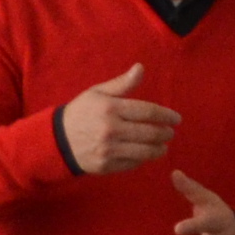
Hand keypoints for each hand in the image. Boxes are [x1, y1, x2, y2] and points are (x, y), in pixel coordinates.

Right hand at [62, 63, 178, 175]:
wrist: (57, 140)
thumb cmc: (81, 112)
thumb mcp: (98, 93)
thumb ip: (122, 83)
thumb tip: (141, 68)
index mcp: (110, 108)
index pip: (147, 111)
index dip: (166, 115)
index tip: (176, 118)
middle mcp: (111, 130)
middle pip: (150, 133)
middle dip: (165, 134)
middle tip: (170, 133)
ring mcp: (109, 150)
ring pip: (145, 152)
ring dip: (159, 149)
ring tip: (163, 146)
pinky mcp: (106, 165)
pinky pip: (133, 164)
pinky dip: (143, 159)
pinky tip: (145, 154)